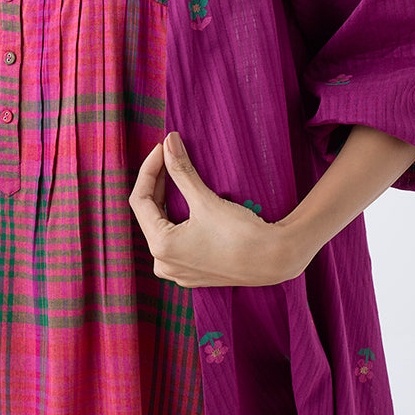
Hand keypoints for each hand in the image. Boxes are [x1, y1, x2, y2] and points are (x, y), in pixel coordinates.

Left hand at [128, 132, 293, 286]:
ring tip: (176, 174)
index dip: (149, 169)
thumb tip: (168, 142)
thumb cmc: (241, 233)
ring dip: (166, 200)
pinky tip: (186, 201)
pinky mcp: (193, 272)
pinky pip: (174, 240)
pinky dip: (176, 218)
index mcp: (161, 247)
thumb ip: (181, 170)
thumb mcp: (205, 199)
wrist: (275, 260)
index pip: (139, 200)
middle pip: (149, 214)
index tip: (162, 148)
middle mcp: (163, 264)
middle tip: (170, 156)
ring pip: (160, 227)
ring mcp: (178, 271)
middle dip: (157, 182)